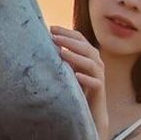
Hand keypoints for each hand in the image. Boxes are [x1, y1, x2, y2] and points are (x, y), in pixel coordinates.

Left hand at [50, 25, 108, 139]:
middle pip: (85, 47)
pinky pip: (95, 82)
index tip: (51, 28)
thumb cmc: (76, 87)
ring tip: (62, 54)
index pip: (79, 38)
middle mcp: (96, 63)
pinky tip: (75, 75)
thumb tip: (41, 43)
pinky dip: (85, 78)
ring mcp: (99, 76)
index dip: (66, 32)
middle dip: (69, 41)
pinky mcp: (99, 90)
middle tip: (53, 38)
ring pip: (91, 63)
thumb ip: (61, 57)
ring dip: (76, 57)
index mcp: (89, 55)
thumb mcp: (67, 69)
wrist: (90, 111)